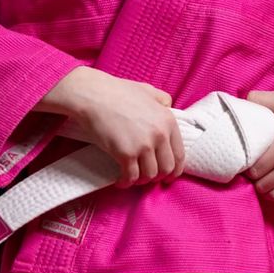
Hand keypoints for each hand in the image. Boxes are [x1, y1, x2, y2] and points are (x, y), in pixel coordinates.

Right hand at [37, 66, 185, 187]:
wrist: (93, 94)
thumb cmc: (117, 91)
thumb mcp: (147, 90)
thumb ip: (162, 99)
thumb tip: (168, 107)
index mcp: (168, 120)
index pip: (179, 154)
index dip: (174, 169)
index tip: (167, 175)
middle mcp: (159, 134)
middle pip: (167, 168)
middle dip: (158, 177)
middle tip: (148, 177)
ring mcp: (143, 145)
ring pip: (150, 175)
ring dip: (142, 180)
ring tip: (133, 177)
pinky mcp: (126, 154)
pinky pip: (131, 177)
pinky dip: (126, 182)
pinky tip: (121, 180)